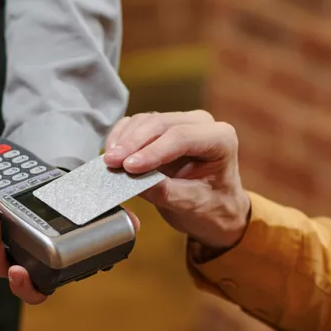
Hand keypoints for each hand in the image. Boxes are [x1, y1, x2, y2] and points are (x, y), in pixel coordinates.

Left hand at [0, 196, 140, 304]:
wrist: (59, 189)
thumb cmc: (78, 209)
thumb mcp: (100, 215)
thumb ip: (116, 222)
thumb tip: (131, 223)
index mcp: (47, 270)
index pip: (34, 292)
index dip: (24, 287)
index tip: (18, 271)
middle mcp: (21, 264)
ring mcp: (1, 249)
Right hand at [103, 110, 250, 250]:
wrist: (214, 209)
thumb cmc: (211, 207)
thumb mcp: (191, 204)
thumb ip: (165, 192)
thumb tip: (133, 181)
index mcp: (220, 139)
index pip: (181, 137)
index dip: (152, 151)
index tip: (129, 167)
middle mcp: (202, 124)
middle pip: (161, 124)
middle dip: (133, 143)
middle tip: (111, 162)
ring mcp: (181, 122)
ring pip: (146, 121)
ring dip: (125, 139)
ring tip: (109, 161)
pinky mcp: (162, 128)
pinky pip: (137, 124)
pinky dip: (122, 136)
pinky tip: (112, 152)